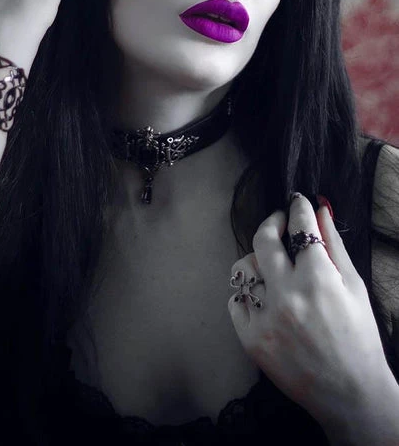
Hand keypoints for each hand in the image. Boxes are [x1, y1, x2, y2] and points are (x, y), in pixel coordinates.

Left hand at [228, 195, 398, 440]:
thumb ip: (334, 245)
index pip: (300, 227)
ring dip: (257, 262)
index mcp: (317, 281)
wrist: (350, 393)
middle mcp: (286, 296)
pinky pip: (236, 301)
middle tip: (279, 221)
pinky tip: (265, 298)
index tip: (297, 201)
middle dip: (271, 222)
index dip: (298, 208)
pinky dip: (248, 295)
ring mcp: (265, 319)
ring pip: (243, 269)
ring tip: (273, 268)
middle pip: (262, 240)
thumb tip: (321, 209)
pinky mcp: (250, 339)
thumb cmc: (359, 338)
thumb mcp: (354, 287)